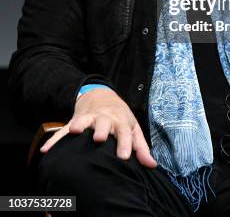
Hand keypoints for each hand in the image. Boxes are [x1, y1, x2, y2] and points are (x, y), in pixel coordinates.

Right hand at [39, 88, 156, 166]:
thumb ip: (141, 147)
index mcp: (120, 120)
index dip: (125, 143)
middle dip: (102, 129)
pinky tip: (45, 150)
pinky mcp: (75, 122)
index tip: (124, 156)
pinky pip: (63, 131)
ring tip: (76, 131)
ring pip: (84, 121)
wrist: (101, 96)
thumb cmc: (120, 117)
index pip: (124, 131)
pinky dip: (54, 139)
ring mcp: (89, 119)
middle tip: (99, 139)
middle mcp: (105, 118)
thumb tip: (152, 165)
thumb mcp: (133, 128)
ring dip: (80, 125)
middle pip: (104, 122)